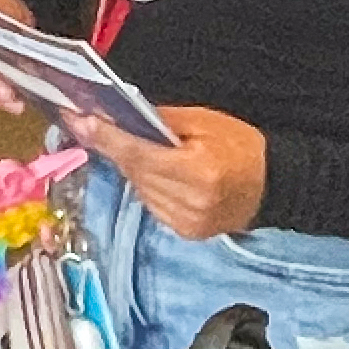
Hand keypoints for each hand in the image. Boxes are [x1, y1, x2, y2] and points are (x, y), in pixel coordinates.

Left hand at [67, 105, 266, 239]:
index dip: (106, 138)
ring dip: (133, 168)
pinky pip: (151, 204)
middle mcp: (191, 201)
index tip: (78, 120)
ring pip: (139, 189)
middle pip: (135, 172)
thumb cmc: (239, 146)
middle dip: (113, 148)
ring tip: (141, 149)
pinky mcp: (185, 232)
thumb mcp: (204, 122)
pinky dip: (148, 186)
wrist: (271, 184)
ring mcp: (187, 221)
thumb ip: (159, 120)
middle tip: (91, 124)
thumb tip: (114, 116)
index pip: (140, 154)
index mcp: (200, 170)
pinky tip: (161, 174)